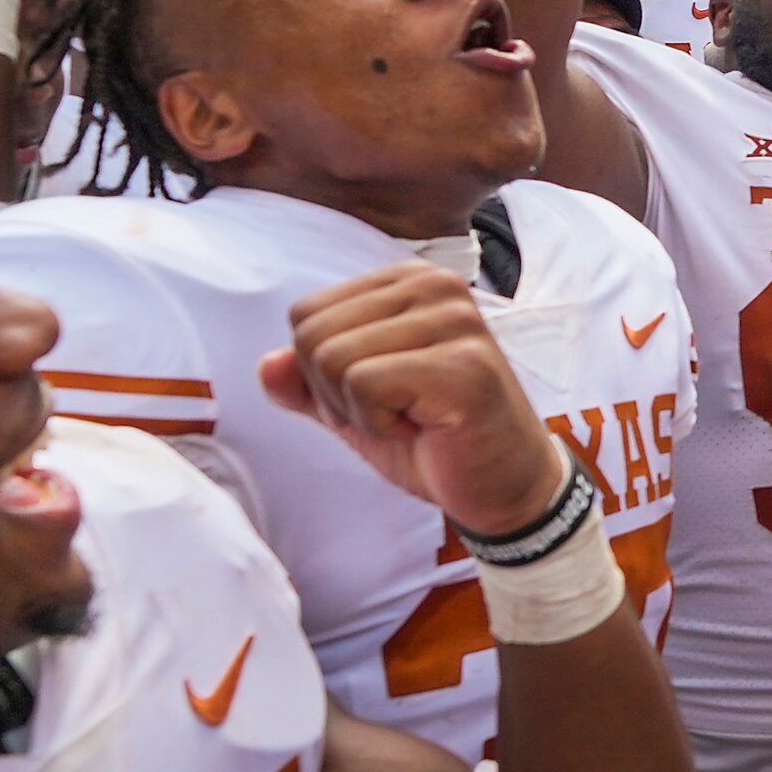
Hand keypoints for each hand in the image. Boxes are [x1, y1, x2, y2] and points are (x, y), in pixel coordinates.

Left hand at [259, 263, 567, 538]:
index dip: (321, 373)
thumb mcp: (356, 409)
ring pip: (333, 359)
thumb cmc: (435, 441)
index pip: (305, 314)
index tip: (379, 395)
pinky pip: (363, 384)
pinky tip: (425, 428)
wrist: (505, 489)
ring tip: (411, 419)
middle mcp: (433, 286)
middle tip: (395, 414)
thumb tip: (266, 365)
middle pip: (312, 335)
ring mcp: (453, 321)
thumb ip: (309, 384)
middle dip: (335, 394)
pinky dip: (378, 424)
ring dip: (359, 412)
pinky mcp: (462, 365)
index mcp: (407, 282)